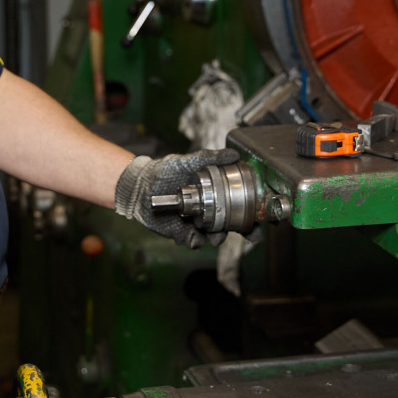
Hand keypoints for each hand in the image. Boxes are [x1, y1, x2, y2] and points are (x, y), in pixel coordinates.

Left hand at [114, 149, 239, 248]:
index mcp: (214, 194)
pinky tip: (192, 236)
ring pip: (214, 237)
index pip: (239, 206)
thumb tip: (234, 155)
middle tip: (246, 235)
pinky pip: (193, 242)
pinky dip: (195, 240)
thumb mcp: (186, 162)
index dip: (251, 216)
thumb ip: (209, 158)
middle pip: (232, 225)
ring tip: (215, 235)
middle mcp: (209, 210)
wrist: (139, 187)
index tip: (258, 222)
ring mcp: (196, 224)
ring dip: (218, 238)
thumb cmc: (163, 171)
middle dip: (241, 232)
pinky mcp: (182, 234)